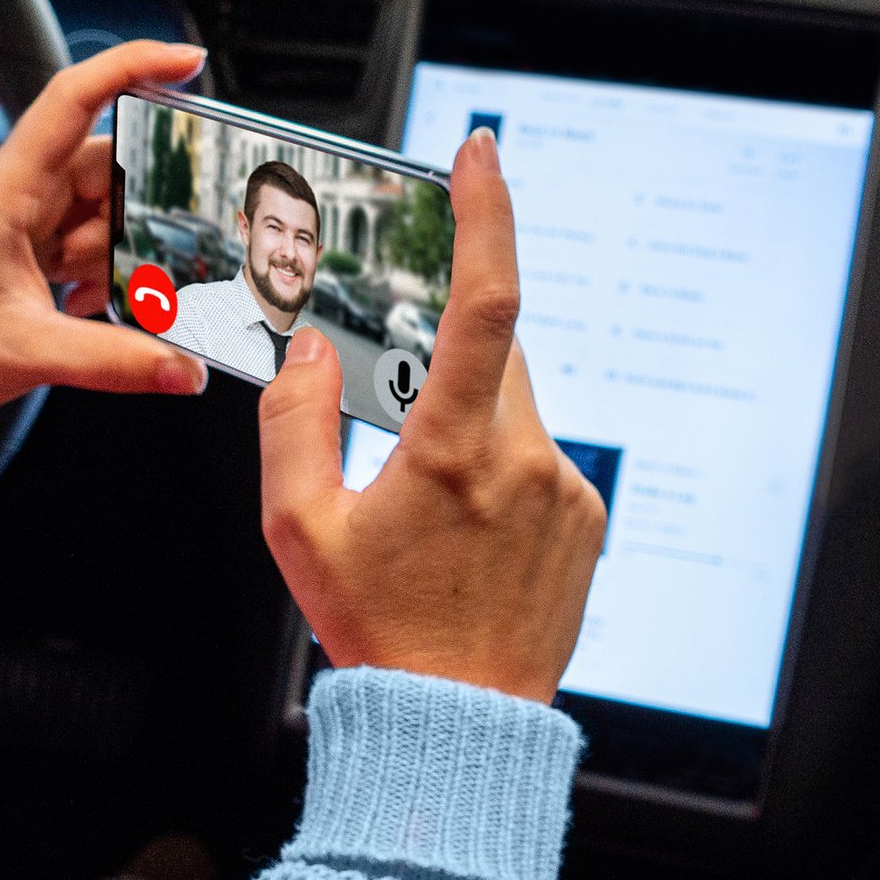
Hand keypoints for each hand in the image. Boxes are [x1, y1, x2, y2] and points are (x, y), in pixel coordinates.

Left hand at [0, 36, 213, 429]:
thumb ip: (114, 362)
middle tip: (142, 258)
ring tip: (84, 299)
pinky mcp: (30, 248)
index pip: (75, 98)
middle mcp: (20, 192)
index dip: (133, 66)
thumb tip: (182, 369)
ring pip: (105, 208)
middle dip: (137, 210)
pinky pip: (90, 242)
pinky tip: (77, 307)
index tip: (187, 60)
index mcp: (9, 189)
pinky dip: (100, 273)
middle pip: (108, 164)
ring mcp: (26, 219)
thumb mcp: (28, 353)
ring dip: (115, 253)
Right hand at [254, 131, 604, 701]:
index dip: (487, 214)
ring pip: (512, 406)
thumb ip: (294, 422)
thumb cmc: (379, 634)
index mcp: (453, 449)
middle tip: (393, 411)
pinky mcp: (585, 519)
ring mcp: (565, 490)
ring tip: (425, 508)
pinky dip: (497, 468)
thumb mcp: (298, 529)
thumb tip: (311, 353)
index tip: (481, 154)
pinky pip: (537, 458)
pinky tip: (461, 534)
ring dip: (465, 422)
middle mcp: (524, 458)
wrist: (459, 725)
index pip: (485, 300)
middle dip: (440, 356)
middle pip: (491, 351)